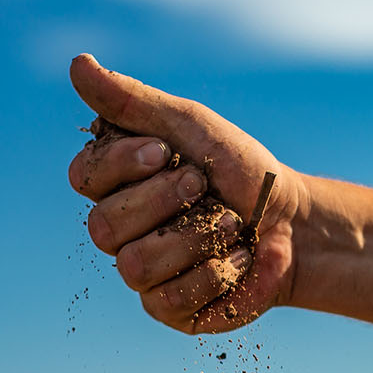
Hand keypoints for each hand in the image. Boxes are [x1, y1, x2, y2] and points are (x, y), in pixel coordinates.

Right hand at [67, 55, 309, 333]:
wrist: (296, 222)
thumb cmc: (241, 170)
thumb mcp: (191, 125)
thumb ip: (132, 102)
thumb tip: (76, 63)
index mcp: (117, 183)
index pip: (83, 178)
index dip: (121, 166)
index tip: (163, 151)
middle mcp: (120, 230)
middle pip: (104, 226)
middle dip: (164, 200)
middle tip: (204, 186)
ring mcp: (142, 273)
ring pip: (135, 266)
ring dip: (194, 238)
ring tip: (233, 223)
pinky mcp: (170, 309)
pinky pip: (169, 300)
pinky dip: (214, 273)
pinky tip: (240, 257)